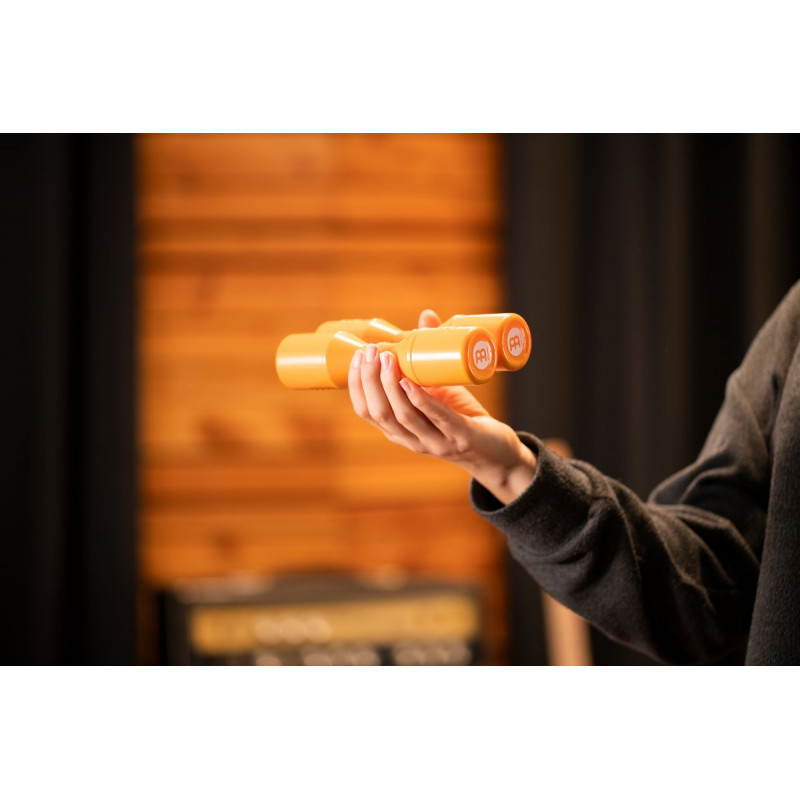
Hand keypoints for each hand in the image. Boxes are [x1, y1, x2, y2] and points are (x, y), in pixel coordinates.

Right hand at [347, 309, 536, 503]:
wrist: (496, 452)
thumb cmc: (462, 417)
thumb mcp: (440, 389)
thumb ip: (427, 361)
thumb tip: (426, 316)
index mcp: (399, 431)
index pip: (367, 411)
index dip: (356, 384)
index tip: (357, 356)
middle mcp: (411, 440)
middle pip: (380, 412)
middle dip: (370, 379)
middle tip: (371, 351)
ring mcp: (435, 442)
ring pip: (402, 416)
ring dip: (390, 385)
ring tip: (388, 359)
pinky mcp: (460, 438)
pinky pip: (436, 418)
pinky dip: (420, 400)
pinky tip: (410, 383)